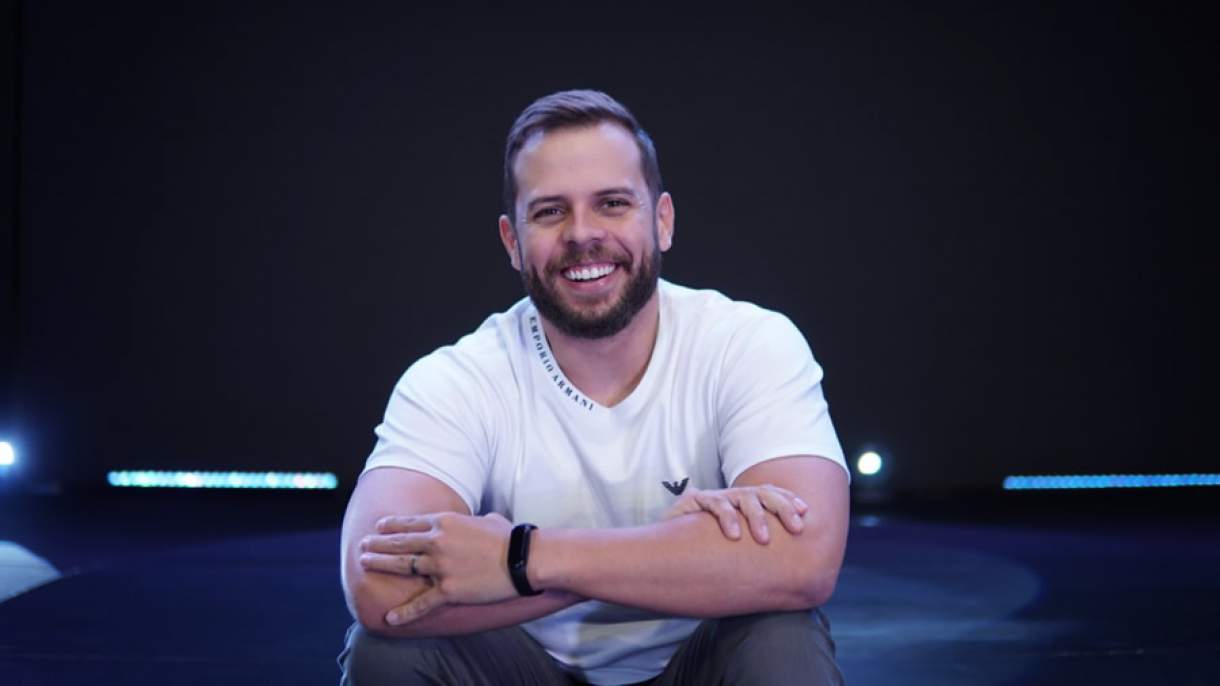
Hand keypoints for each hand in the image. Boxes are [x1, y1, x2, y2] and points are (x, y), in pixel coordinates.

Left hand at [359, 511, 515, 625]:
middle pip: (399, 542)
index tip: (378, 527)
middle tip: (363, 545)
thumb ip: (474, 520)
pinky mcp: (448, 590)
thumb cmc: (510, 537)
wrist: (522, 559)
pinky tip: (389, 618)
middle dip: (377, 543)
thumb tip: (477, 520)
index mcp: (445, 522)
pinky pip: (421, 603)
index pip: (410, 523)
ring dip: (381, 564)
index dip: (390, 525)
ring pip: (402, 566)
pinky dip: (404, 612)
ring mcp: (440, 566)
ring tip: (365, 564)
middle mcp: (437, 542)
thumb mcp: (488, 519)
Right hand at [663, 484, 807, 543]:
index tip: (805, 512)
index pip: (770, 495)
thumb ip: (751, 549)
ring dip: (757, 517)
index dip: (787, 500)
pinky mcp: (693, 501)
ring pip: (742, 497)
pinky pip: (714, 505)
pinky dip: (726, 518)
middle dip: (783, 507)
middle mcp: (730, 497)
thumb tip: (788, 568)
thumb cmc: (700, 550)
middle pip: (763, 493)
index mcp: (742, 504)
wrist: (661, 549)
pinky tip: (734, 534)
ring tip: (765, 539)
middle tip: (798, 528)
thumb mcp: (730, 548)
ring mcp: (713, 498)